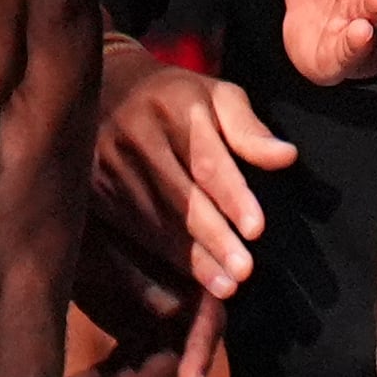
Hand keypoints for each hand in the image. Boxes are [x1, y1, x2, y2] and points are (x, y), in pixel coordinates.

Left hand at [68, 218, 223, 376]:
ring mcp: (151, 313)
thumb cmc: (90, 206)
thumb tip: (172, 308)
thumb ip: (139, 270)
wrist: (60, 196)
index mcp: (190, 270)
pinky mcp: (126, 322)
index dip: (201, 350)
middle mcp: (177, 297)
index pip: (207, 320)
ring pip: (144, 365)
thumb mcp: (109, 237)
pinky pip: (118, 362)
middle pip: (173, 352)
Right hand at [96, 42, 296, 298]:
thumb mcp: (217, 97)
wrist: (105, 90)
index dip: (232, 196)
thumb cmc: (178, 98)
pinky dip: (160, 262)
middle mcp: (133, 135)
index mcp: (171, 105)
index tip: (257, 229)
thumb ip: (249, 129)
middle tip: (244, 272)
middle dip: (213, 238)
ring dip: (190, 259)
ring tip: (226, 286)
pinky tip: (186, 286)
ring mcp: (105, 165)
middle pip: (179, 197)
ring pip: (154, 222)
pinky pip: (129, 233)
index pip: (205, 159)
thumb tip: (286, 157)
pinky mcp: (90, 191)